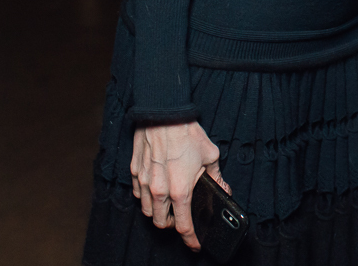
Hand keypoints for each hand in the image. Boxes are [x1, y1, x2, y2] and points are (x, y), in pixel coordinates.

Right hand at [130, 121, 229, 251]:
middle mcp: (159, 190)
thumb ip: (216, 176)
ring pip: (147, 211)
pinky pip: (138, 193)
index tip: (195, 243)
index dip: (191, 239)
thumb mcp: (210, 155)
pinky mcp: (135, 171)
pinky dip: (146, 197)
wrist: (164, 113)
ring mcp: (145, 182)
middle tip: (181, 218)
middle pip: (161, 223)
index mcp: (180, 190)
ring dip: (158, 212)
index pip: (184, 226)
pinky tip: (156, 188)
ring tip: (168, 205)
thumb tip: (223, 188)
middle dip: (172, 225)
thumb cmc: (186, 132)